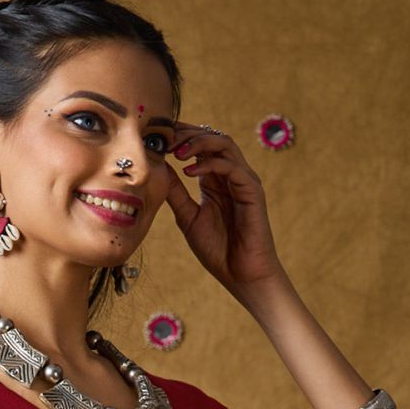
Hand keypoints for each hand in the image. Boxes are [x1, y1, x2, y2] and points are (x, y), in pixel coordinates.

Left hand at [163, 123, 286, 293]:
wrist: (242, 275)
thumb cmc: (218, 250)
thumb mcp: (188, 218)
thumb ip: (176, 193)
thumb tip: (158, 170)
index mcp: (215, 180)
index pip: (200, 146)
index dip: (181, 136)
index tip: (158, 137)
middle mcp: (231, 175)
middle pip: (212, 138)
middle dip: (187, 133)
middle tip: (165, 137)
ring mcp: (243, 180)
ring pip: (224, 144)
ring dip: (198, 142)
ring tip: (176, 151)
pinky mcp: (252, 190)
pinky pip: (231, 166)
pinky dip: (209, 164)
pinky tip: (189, 171)